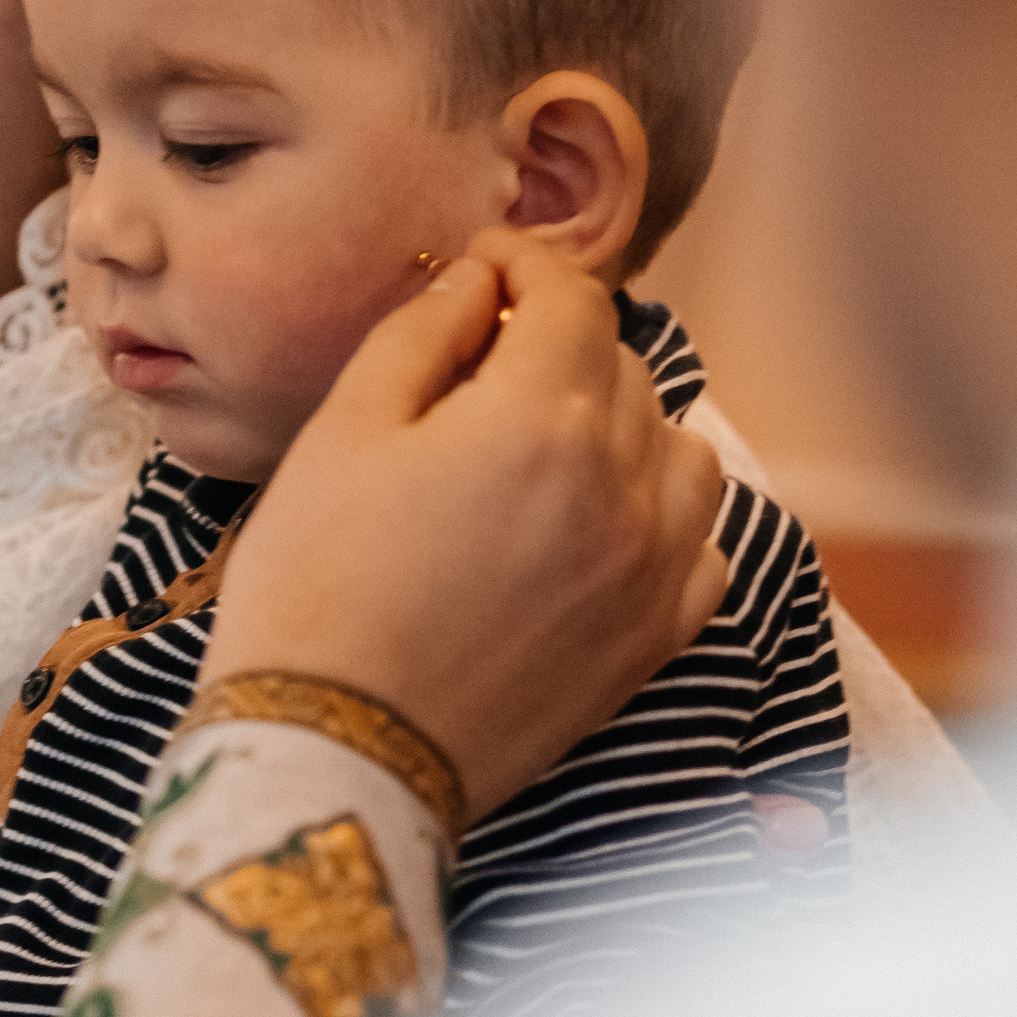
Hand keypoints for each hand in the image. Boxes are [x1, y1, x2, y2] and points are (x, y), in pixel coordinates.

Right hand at [208, 235, 727, 825]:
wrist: (334, 753)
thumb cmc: (314, 590)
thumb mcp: (342, 434)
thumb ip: (422, 336)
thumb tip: (478, 281)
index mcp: (543, 420)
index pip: (571, 296)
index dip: (525, 262)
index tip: (487, 265)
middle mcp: (622, 487)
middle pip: (623, 367)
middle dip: (560, 343)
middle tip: (488, 359)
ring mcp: (651, 571)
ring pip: (681, 450)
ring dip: (627, 424)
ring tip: (553, 442)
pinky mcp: (652, 642)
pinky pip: (702, 548)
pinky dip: (664, 518)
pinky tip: (602, 524)